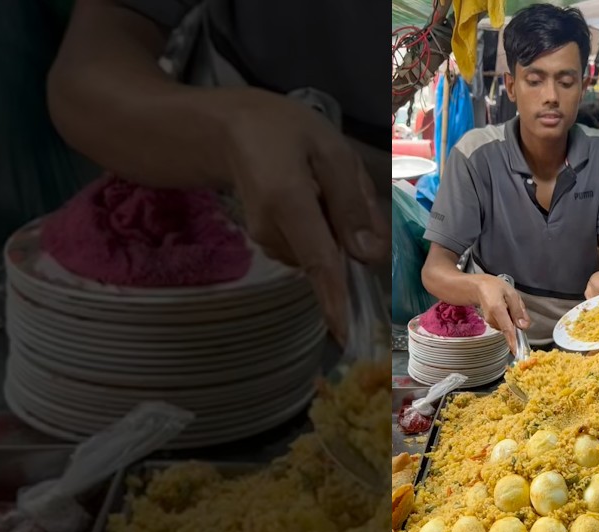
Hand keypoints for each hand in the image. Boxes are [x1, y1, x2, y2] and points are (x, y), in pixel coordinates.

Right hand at [220, 91, 386, 342]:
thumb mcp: (329, 149)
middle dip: (349, 237)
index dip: (334, 299)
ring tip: (320, 184)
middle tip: (339, 184)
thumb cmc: (283, 131)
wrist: (228, 130)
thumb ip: (352, 202)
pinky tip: (310, 197)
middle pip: (328, 257)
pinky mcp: (268, 242)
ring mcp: (267, 240)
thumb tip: (370, 256)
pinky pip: (309, 248)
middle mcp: (273, 231)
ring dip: (336, 231)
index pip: (318, 260)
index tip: (344, 334)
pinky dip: (322, 231)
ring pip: (321, 254)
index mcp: (288, 202)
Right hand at [473, 275, 529, 353]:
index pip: (507, 328)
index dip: (512, 341)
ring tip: (508, 304)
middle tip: (514, 304)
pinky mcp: (491, 323)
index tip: (516, 351)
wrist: (478, 287)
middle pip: (510, 328)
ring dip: (512, 318)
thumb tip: (523, 326)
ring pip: (508, 326)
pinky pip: (504, 325)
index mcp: (497, 309)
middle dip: (517, 321)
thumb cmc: (495, 287)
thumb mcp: (511, 293)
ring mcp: (491, 322)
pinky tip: (504, 308)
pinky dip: (508, 319)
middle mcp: (492, 319)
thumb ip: (518, 310)